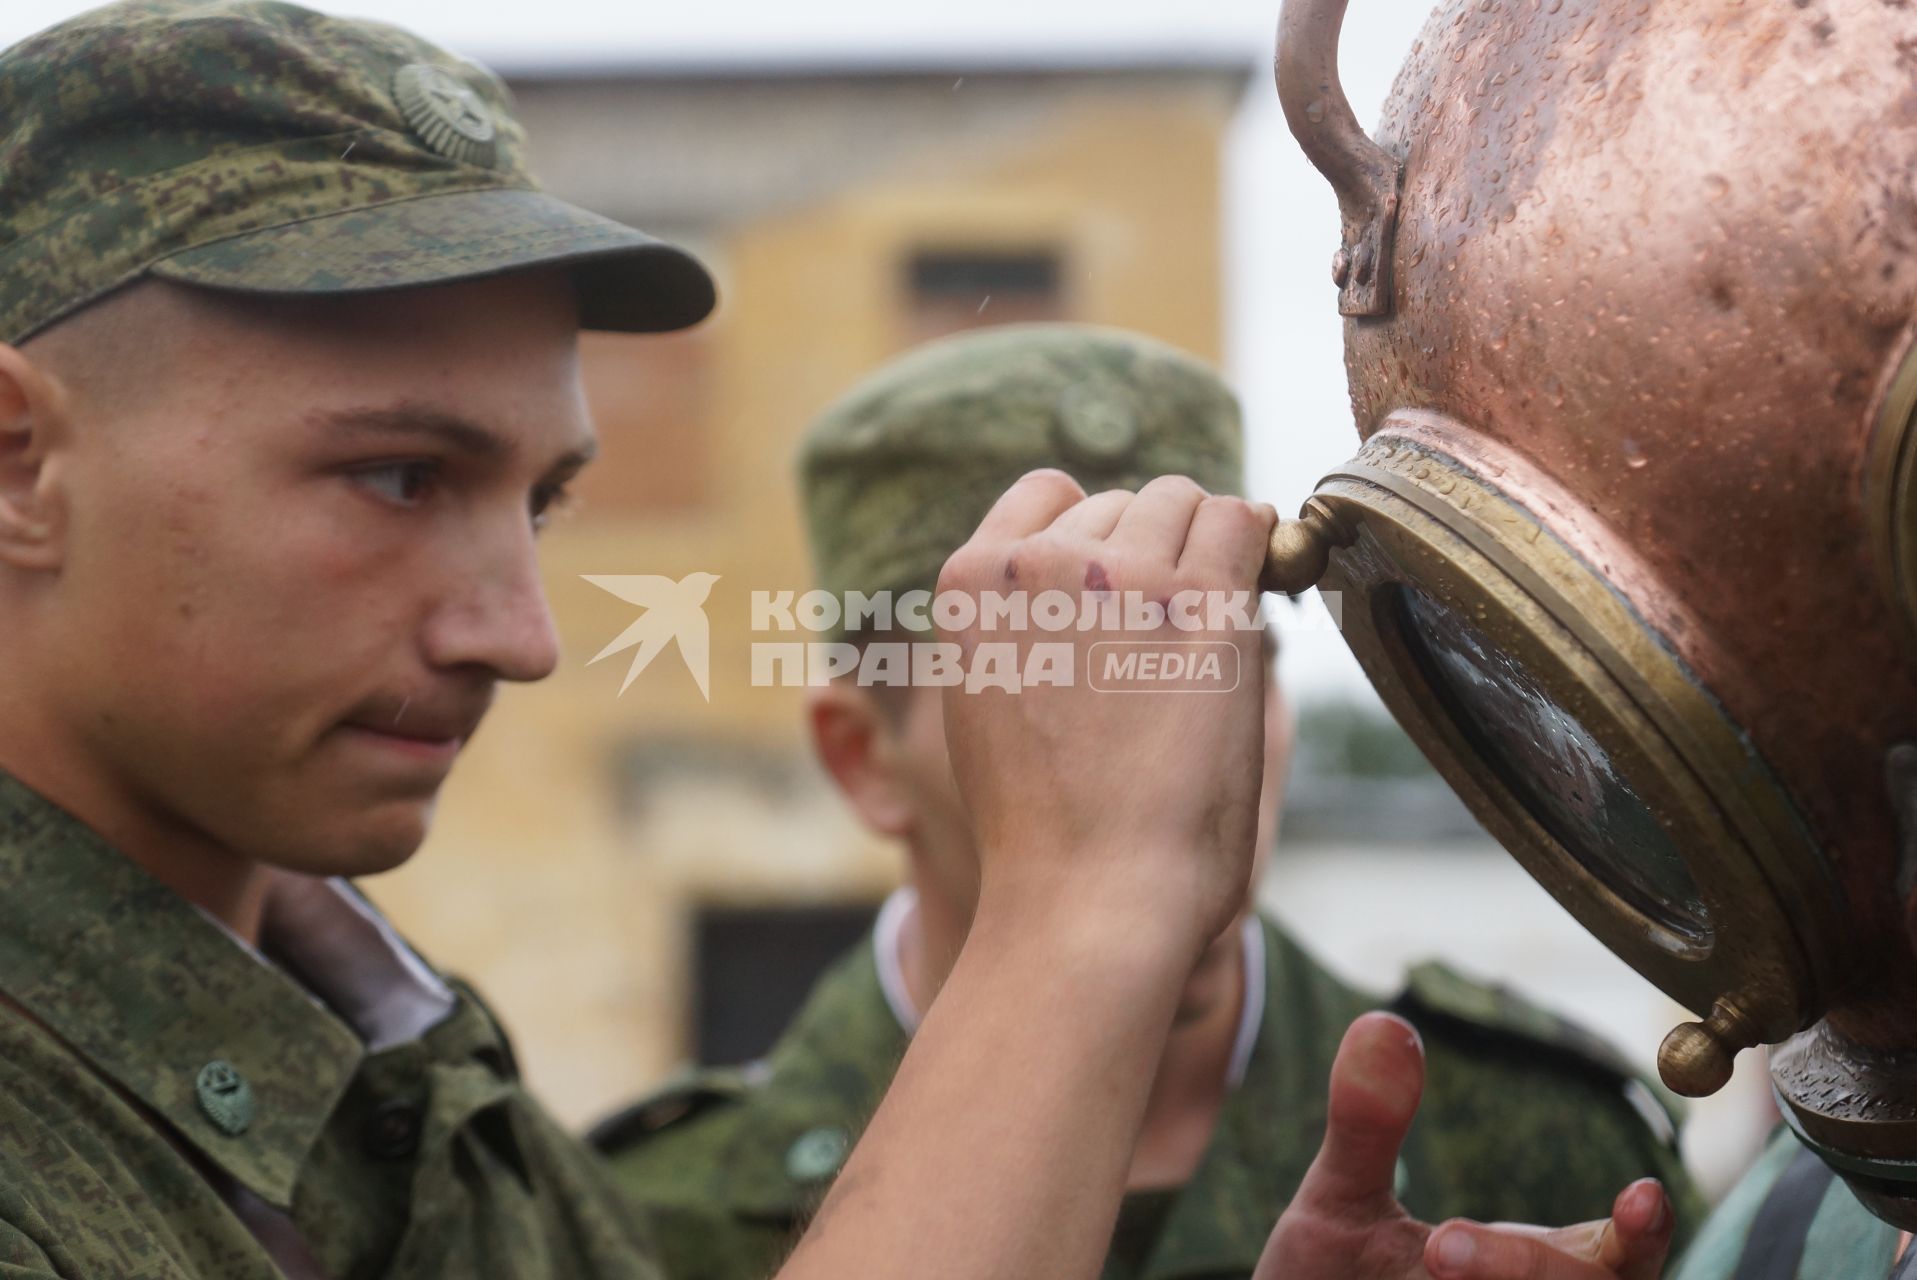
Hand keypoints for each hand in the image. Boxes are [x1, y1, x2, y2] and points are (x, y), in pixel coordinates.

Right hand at [936, 470, 1277, 957]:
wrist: (1089, 892)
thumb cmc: (1047, 828)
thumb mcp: (986, 705)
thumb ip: (1020, 629)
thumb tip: (1083, 592)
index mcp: (972, 583)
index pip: (1047, 492)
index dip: (1096, 531)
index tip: (1122, 584)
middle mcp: (1040, 562)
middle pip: (1126, 502)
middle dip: (1156, 551)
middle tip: (1173, 632)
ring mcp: (1121, 574)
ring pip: (1185, 502)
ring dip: (1207, 551)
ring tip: (1210, 632)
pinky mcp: (1201, 602)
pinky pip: (1242, 521)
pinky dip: (1259, 545)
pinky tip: (1260, 586)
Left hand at [1254, 1013, 1674, 1279]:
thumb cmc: (1330, 1279)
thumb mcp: (1341, 1201)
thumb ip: (1366, 1123)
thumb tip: (1380, 1024)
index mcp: (1533, 1270)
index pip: (1617, 1257)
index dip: (1642, 1234)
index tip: (1641, 1195)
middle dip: (1527, 1269)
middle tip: (1439, 1246)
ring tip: (1430, 1257)